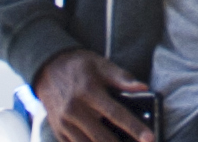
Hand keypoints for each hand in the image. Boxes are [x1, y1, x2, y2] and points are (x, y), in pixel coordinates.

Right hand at [34, 49, 151, 141]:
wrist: (47, 68)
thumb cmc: (78, 66)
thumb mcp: (99, 64)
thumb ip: (121, 77)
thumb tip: (143, 87)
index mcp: (87, 90)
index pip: (115, 113)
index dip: (134, 127)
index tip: (150, 139)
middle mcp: (74, 108)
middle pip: (103, 137)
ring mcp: (64, 122)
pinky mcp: (59, 130)